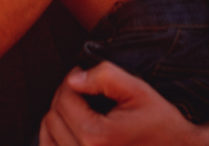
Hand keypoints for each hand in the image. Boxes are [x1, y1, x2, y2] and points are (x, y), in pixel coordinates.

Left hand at [39, 63, 208, 145]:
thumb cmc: (161, 123)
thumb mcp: (138, 91)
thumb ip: (105, 76)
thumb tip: (73, 78)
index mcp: (96, 135)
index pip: (64, 97)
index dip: (73, 79)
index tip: (86, 75)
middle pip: (54, 114)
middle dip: (65, 96)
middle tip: (85, 89)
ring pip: (47, 131)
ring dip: (59, 115)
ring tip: (80, 107)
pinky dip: (54, 135)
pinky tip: (73, 125)